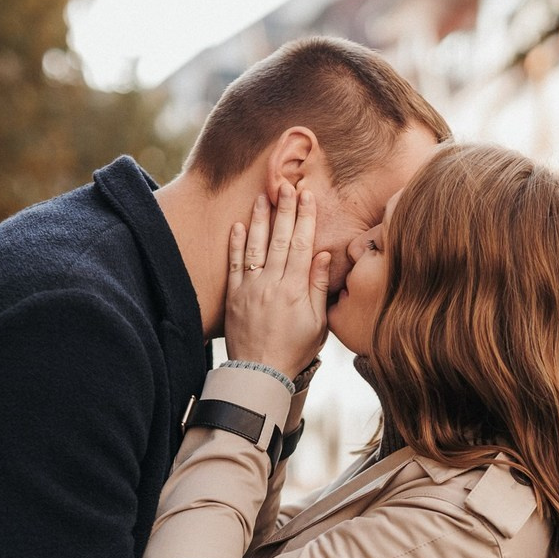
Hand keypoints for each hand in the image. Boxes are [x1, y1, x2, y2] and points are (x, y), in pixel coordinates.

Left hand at [225, 183, 329, 379]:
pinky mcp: (234, 296)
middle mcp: (272, 284)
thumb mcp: (318, 324)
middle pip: (280, 239)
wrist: (261, 373)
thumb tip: (324, 257)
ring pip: (255, 246)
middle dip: (284, 210)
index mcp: (295, 290)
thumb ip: (320, 288)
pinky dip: (236, 244)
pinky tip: (238, 226)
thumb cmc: (295, 351)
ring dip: (259, 219)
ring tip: (262, 196)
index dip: (305, 218)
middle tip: (287, 185)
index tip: (307, 196)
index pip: (303, 245)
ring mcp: (251, 288)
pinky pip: (234, 264)